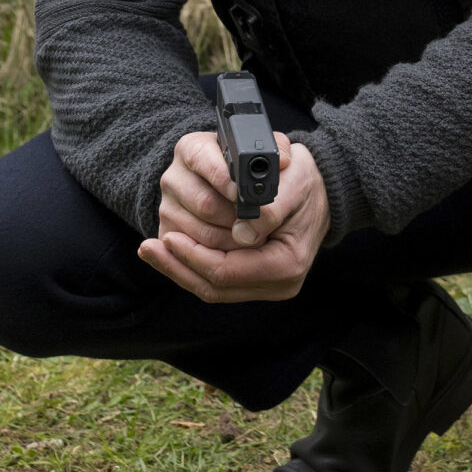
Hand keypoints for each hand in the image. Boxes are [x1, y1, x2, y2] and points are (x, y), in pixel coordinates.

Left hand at [139, 128, 330, 302]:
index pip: (228, 271)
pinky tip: (168, 252)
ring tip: (149, 250)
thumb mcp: (295, 183)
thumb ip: (269, 209)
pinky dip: (190, 267)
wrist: (323, 190)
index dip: (195, 256)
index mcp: (287, 264)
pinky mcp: (253, 280)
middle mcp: (277, 284)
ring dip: (178, 270)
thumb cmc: (306, 182)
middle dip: (178, 267)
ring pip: (211, 288)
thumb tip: (242, 233)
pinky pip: (216, 281)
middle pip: (215, 287)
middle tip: (148, 247)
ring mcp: (265, 286)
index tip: (169, 238)